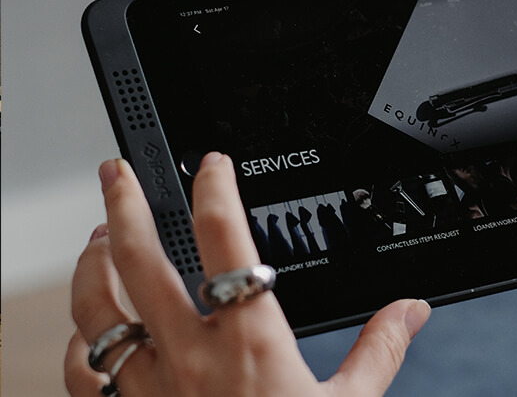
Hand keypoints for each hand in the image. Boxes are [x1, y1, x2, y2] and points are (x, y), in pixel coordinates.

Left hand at [65, 153, 429, 396]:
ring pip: (98, 308)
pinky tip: (93, 322)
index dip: (214, 189)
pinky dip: (85, 336)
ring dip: (92, 263)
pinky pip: (88, 368)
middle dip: (122, 204)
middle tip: (116, 170)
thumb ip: (380, 350)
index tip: (211, 163)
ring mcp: (150, 390)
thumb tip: (412, 309)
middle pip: (138, 261)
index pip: (225, 241)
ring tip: (98, 235)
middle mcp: (190, 358)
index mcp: (250, 344)